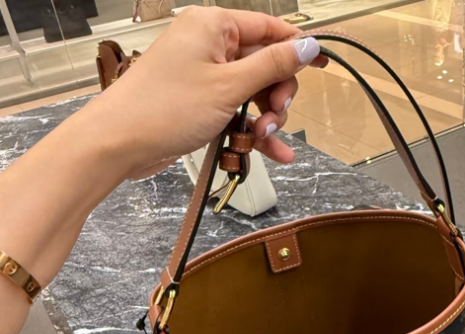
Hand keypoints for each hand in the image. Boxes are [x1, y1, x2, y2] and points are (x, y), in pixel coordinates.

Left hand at [86, 7, 323, 178]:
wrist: (120, 143)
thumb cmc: (165, 107)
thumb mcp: (228, 86)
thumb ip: (272, 65)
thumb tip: (308, 45)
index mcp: (214, 27)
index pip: (268, 28)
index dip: (297, 46)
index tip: (322, 63)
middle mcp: (210, 48)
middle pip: (264, 65)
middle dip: (277, 94)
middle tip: (276, 115)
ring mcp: (206, 79)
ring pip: (254, 94)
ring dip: (267, 118)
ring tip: (264, 137)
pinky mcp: (202, 106)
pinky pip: (238, 113)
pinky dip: (254, 131)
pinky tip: (273, 152)